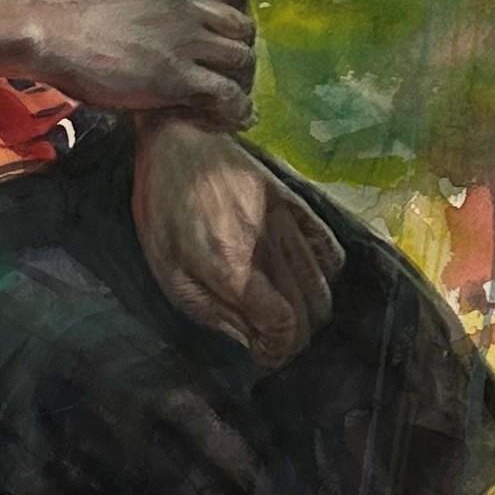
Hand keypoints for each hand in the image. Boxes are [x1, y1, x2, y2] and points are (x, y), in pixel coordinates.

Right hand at [42, 0, 258, 120]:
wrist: (50, 31)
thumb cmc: (76, 18)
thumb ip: (161, 3)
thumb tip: (169, 26)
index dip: (238, 13)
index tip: (225, 35)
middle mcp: (191, 4)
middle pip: (244, 29)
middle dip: (240, 55)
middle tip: (227, 77)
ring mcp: (186, 39)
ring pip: (242, 61)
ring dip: (240, 84)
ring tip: (229, 103)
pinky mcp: (177, 77)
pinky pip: (228, 94)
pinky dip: (236, 109)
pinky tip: (230, 120)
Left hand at [133, 122, 338, 367]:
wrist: (180, 140)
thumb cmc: (163, 208)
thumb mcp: (168, 270)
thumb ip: (211, 311)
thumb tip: (250, 341)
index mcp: (232, 267)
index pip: (283, 325)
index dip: (279, 350)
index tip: (265, 354)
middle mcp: (268, 247)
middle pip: (309, 311)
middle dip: (294, 337)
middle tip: (272, 339)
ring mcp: (288, 223)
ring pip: (323, 286)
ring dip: (310, 311)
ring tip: (286, 315)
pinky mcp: (297, 204)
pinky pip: (331, 249)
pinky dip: (327, 273)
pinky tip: (305, 278)